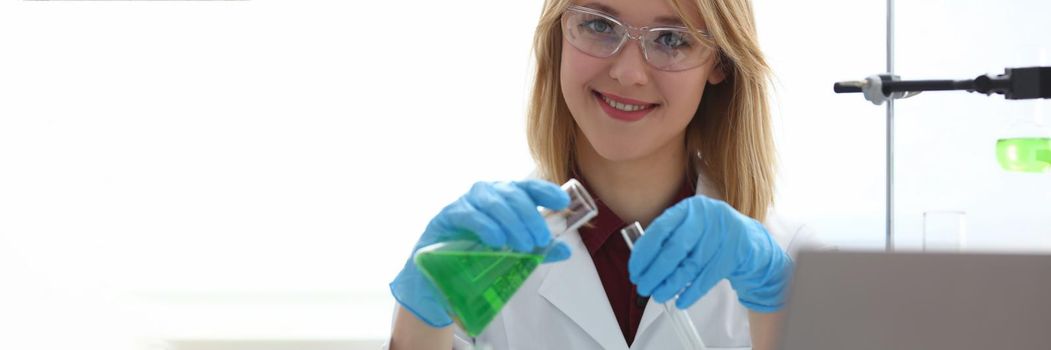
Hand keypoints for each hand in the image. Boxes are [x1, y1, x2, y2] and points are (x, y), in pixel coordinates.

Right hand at [390, 179, 571, 327]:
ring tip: (524, 245)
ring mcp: (465, 202)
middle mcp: (486, 194)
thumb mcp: (513, 255)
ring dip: (512, 222)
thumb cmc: (477, 259)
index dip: (545, 190)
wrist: (438, 279)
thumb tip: (566, 250)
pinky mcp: (447, 215)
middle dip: (531, 216)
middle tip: (541, 239)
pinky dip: (486, 226)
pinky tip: (498, 240)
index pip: (528, 187)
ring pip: (493, 202)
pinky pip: (469, 214)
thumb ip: (537, 251)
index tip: (562, 202)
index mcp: (504, 198)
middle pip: (513, 194)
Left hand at [628, 195, 792, 311]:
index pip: (660, 229)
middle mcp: (706, 218)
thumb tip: (640, 263)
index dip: (644, 252)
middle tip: (643, 287)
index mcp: (689, 208)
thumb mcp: (689, 227)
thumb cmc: (709, 236)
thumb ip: (667, 239)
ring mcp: (723, 235)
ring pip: (691, 266)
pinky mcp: (734, 254)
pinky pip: (708, 278)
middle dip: (655, 272)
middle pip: (675, 250)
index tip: (634, 270)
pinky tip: (680, 301)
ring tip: (658, 295)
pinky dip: (691, 292)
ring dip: (670, 285)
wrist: (749, 241)